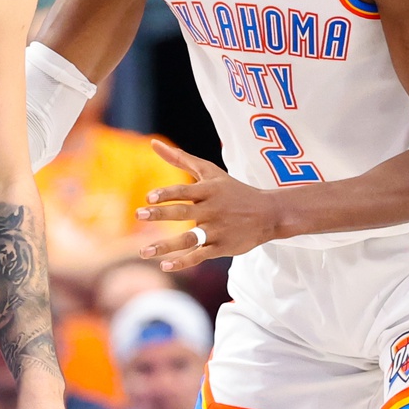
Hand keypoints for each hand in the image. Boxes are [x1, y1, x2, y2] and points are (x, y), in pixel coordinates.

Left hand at [135, 140, 282, 270]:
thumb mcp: (210, 172)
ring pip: (189, 239)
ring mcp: (217, 230)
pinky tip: (165, 265)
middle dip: (160, 214)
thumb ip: (181, 159)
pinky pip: (199, 255)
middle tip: (138, 215)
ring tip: (143, 251)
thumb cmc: (233, 190)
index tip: (148, 197)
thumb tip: (153, 143)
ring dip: (165, 246)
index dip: (167, 194)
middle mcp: (212, 210)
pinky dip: (183, 262)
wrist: (269, 214)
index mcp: (209, 191)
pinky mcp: (222, 247)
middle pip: (184, 212)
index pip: (184, 191)